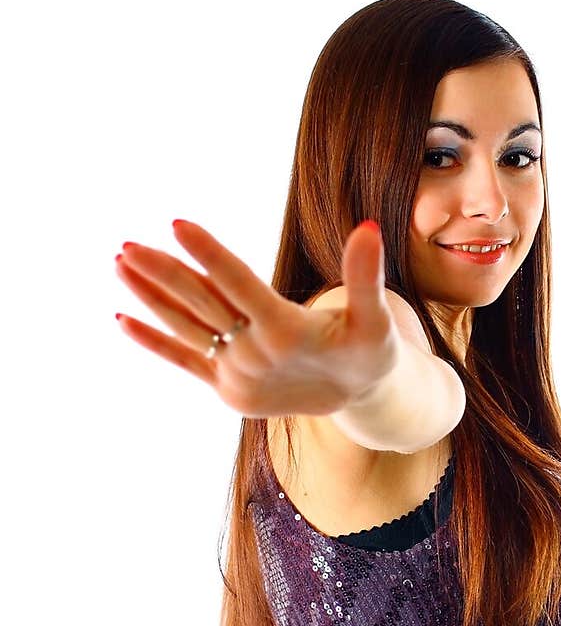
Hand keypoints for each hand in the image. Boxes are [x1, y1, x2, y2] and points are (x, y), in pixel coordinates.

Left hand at [113, 219, 399, 416]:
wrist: (359, 402)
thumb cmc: (369, 352)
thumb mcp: (375, 318)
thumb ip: (365, 275)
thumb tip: (371, 227)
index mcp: (287, 333)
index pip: (240, 284)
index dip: (210, 253)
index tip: (177, 224)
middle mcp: (254, 353)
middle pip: (202, 304)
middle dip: (163, 273)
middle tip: (127, 244)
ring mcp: (237, 373)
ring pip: (186, 328)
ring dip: (151, 297)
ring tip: (120, 264)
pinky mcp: (228, 388)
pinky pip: (184, 360)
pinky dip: (154, 341)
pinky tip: (122, 318)